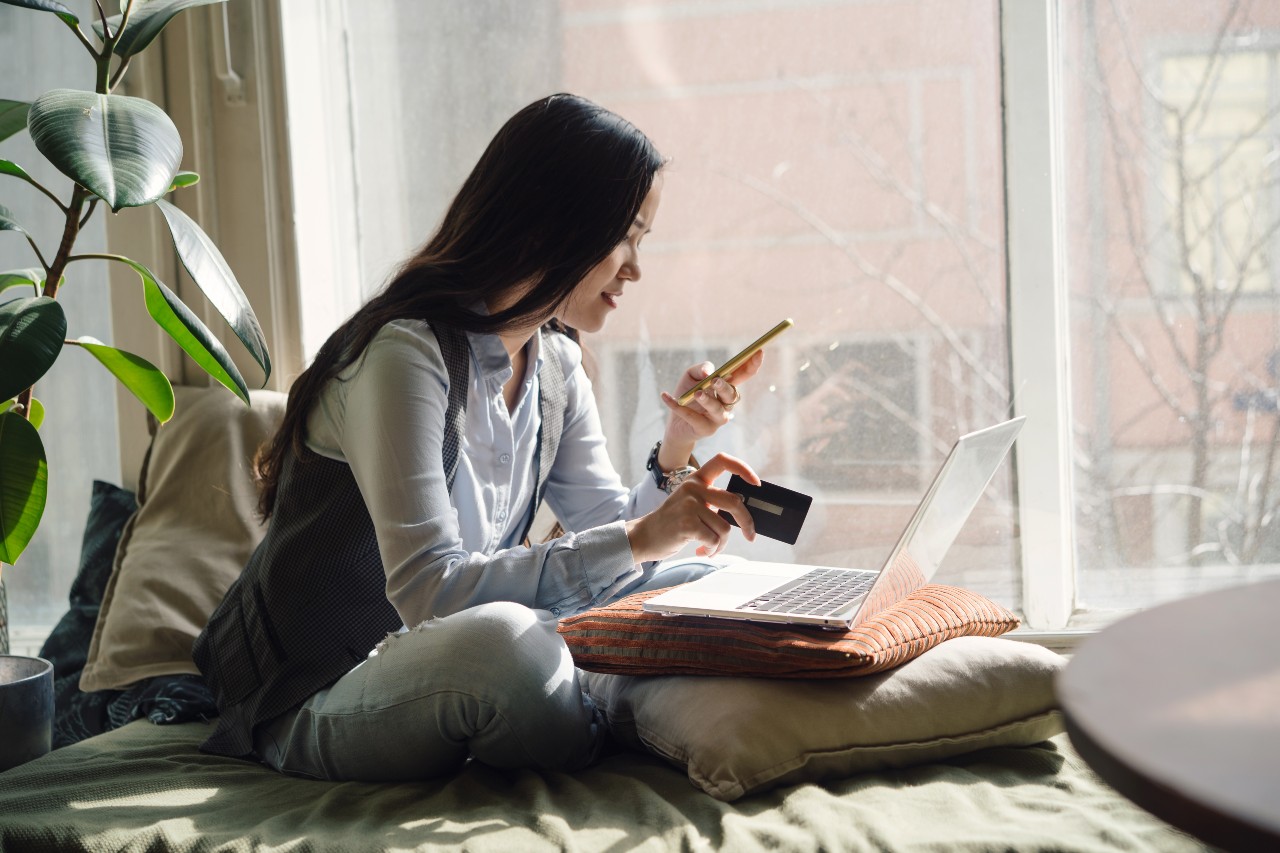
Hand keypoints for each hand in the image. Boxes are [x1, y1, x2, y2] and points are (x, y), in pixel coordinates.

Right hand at [625, 453, 759, 562]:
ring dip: (721, 544)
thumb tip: (743, 513)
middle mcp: (693, 488)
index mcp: (696, 479)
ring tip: (710, 547)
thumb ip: (712, 502)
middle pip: (734, 502)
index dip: (743, 469)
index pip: (723, 461)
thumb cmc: (673, 523)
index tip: (756, 483)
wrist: (644, 536)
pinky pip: (714, 540)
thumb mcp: (691, 503)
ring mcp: (689, 505)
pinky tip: (701, 550)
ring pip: (725, 528)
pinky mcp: (687, 523)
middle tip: (750, 535)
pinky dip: (711, 550)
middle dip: (747, 523)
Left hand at [656, 349, 764, 466]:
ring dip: (708, 401)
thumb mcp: (690, 376)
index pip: (743, 375)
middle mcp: (726, 404)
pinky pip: (693, 418)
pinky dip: (678, 407)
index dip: (751, 364)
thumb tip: (709, 371)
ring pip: (718, 410)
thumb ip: (700, 369)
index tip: (759, 351)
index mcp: (726, 387)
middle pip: (731, 394)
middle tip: (714, 381)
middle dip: (724, 387)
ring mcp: (717, 419)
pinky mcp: (705, 429)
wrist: (674, 423)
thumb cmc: (687, 395)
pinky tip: (665, 396)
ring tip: (697, 394)